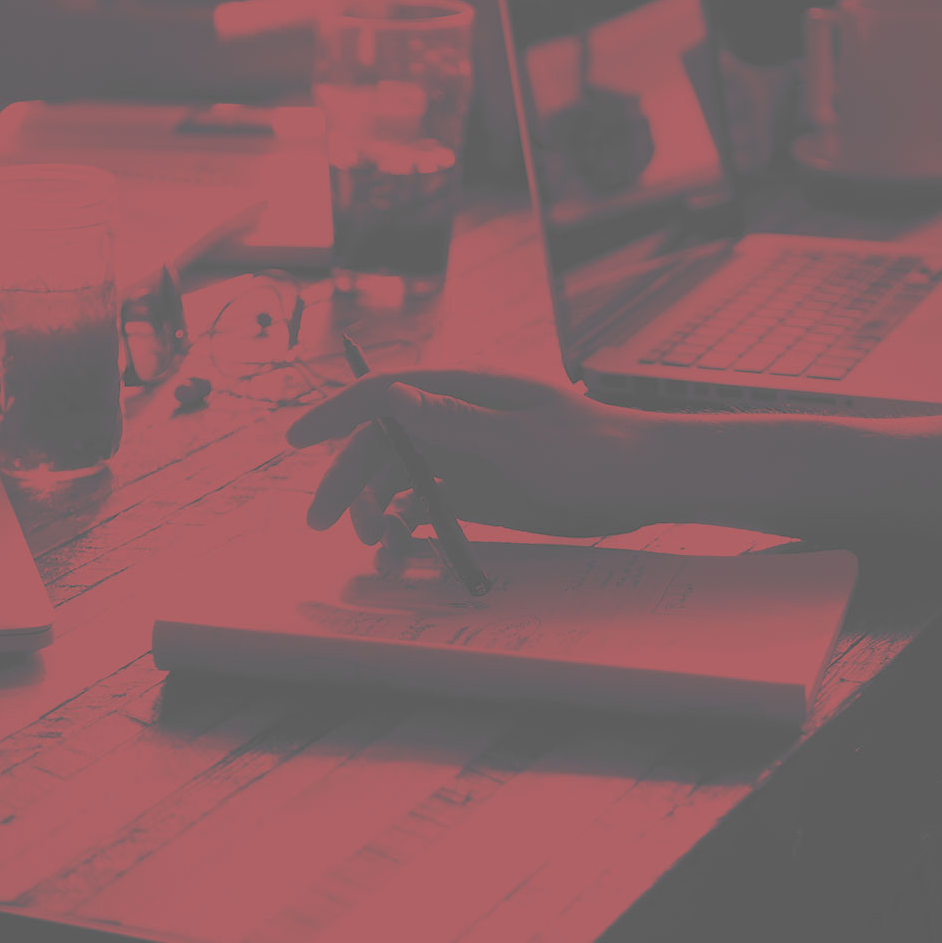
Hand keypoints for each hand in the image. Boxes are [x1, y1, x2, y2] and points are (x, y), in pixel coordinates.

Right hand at [285, 369, 667, 566]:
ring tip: (376, 548)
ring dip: (376, 510)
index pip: (384, 393)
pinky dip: (407, 527)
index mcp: (465, 390)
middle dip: (346, 479)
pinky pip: (428, 505)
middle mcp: (458, 419)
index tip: (296, 438)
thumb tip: (390, 395)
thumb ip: (453, 420)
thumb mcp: (519, 439)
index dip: (335, 413)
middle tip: (321, 523)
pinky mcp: (481, 489)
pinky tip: (401, 552)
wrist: (646, 480)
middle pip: (382, 443)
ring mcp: (468, 455)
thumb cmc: (593, 451)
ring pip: (400, 479)